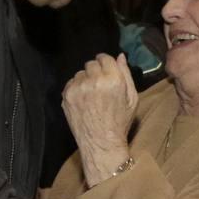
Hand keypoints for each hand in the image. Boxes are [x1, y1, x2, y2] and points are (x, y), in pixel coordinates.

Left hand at [63, 53, 138, 186]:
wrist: (101, 143)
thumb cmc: (120, 121)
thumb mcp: (132, 98)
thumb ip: (126, 74)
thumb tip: (120, 56)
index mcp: (113, 79)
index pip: (105, 58)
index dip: (106, 64)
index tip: (107, 71)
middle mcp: (94, 80)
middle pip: (91, 64)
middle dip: (96, 71)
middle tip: (100, 86)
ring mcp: (78, 88)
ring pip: (80, 73)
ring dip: (85, 80)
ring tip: (91, 95)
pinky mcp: (66, 96)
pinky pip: (71, 83)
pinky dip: (76, 89)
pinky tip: (83, 101)